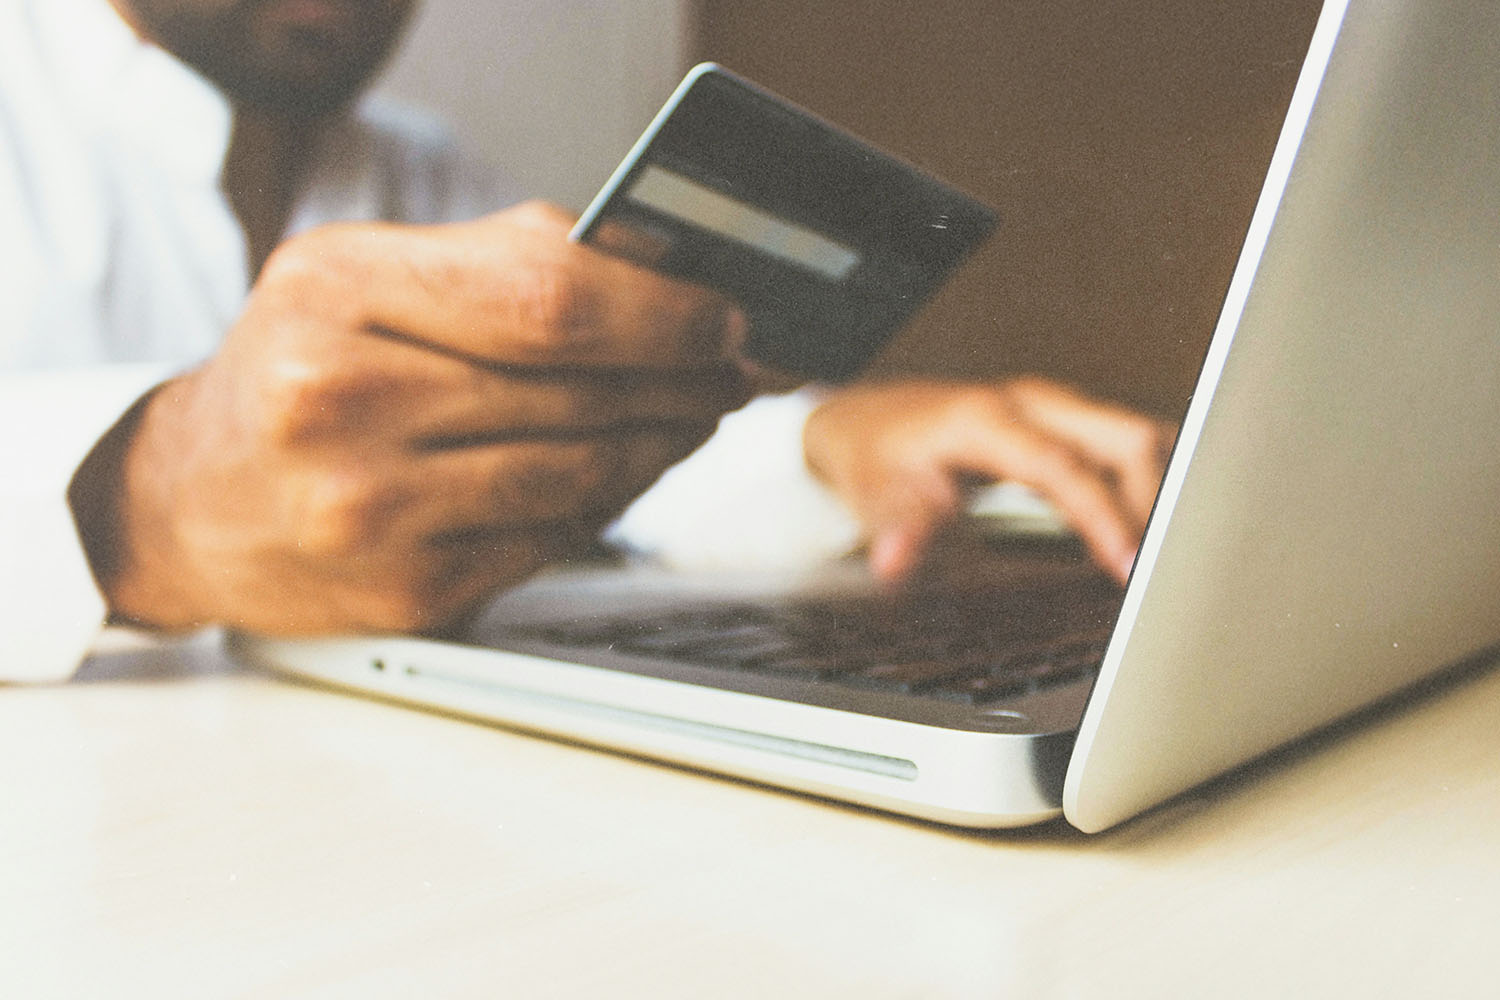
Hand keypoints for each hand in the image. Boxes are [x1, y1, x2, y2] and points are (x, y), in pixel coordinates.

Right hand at [83, 202, 749, 634]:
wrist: (190, 500)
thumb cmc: (297, 371)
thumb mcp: (365, 277)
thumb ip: (504, 262)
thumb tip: (663, 271)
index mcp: (336, 291)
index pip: (549, 298)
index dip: (664, 312)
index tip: (725, 316)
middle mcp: (341, 400)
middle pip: (579, 390)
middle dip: (684, 379)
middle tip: (731, 371)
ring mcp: (371, 509)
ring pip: (582, 474)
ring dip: (662, 444)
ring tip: (691, 416)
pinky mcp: (406, 590)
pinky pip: (554, 539)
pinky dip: (607, 503)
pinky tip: (623, 472)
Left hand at [802, 378, 1173, 583]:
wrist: (868, 419)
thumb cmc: (876, 455)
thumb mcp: (874, 493)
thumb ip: (896, 527)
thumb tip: (893, 562)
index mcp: (987, 419)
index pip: (1065, 466)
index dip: (1103, 515)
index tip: (1128, 564)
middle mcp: (1031, 403)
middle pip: (1125, 437)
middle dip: (1156, 501)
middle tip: (1164, 569)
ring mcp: (1054, 407)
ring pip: (1137, 435)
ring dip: (1162, 490)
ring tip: (1174, 554)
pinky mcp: (1066, 421)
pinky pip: (1128, 445)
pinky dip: (1152, 481)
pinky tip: (1156, 526)